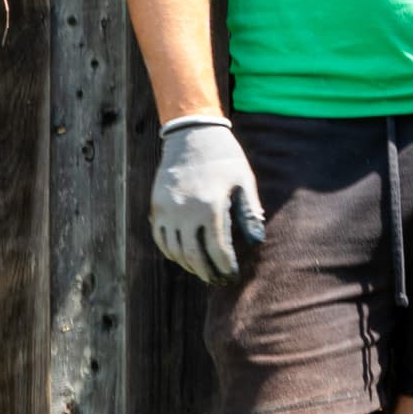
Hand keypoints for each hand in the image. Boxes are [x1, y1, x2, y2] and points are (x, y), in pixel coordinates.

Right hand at [150, 116, 263, 283]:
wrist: (191, 132)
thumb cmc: (224, 156)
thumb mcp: (244, 180)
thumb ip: (250, 212)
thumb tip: (256, 242)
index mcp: (211, 206)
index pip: (217, 249)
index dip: (225, 267)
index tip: (232, 275)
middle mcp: (185, 211)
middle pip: (194, 255)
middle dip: (207, 272)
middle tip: (218, 281)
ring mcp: (167, 209)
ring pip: (175, 250)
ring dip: (189, 265)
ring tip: (203, 271)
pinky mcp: (156, 205)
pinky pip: (160, 238)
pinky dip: (171, 252)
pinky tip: (184, 256)